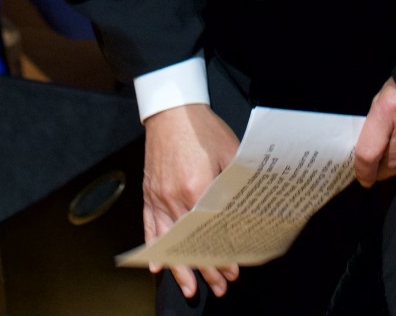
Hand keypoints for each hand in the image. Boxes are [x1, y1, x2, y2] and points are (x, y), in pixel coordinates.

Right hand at [143, 103, 241, 300]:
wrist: (172, 108)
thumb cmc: (201, 126)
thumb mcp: (229, 151)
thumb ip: (234, 182)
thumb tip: (246, 207)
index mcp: (197, 186)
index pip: (211, 232)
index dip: (221, 254)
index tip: (232, 270)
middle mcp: (174, 196)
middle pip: (190, 242)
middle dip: (204, 268)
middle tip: (218, 286)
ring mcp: (158, 195)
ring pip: (168, 240)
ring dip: (179, 267)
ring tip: (189, 288)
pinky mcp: (149, 191)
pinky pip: (149, 224)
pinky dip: (153, 246)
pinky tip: (156, 264)